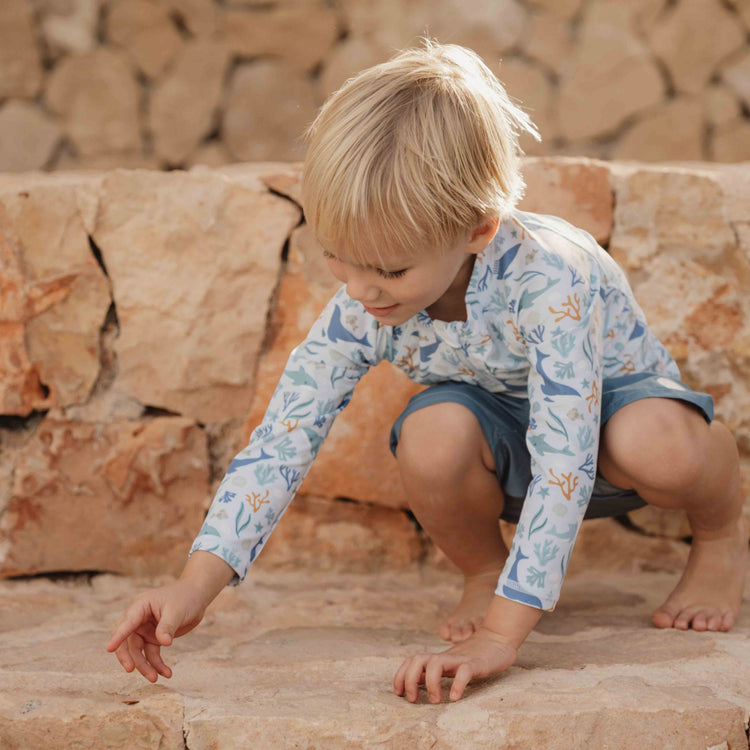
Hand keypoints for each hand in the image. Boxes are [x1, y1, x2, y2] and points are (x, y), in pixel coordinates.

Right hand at [106, 581, 206, 681]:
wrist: (197, 594)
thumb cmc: (185, 597)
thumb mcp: (177, 611)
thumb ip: (167, 627)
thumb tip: (163, 643)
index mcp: (141, 606)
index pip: (126, 623)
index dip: (118, 636)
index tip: (109, 649)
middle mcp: (139, 618)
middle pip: (127, 640)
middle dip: (128, 656)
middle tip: (131, 669)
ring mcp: (145, 628)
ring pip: (138, 651)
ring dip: (145, 665)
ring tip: (155, 678)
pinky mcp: (154, 637)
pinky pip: (151, 653)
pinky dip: (157, 664)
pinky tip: (166, 673)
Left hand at [393, 627, 517, 702]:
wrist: (498, 638)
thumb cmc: (474, 655)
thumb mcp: (451, 663)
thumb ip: (436, 670)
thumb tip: (418, 683)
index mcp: (439, 658)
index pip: (412, 661)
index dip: (401, 676)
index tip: (398, 693)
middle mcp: (445, 657)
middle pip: (418, 660)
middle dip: (409, 679)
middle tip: (412, 699)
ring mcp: (460, 659)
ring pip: (436, 664)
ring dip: (431, 683)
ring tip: (435, 701)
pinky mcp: (476, 663)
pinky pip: (464, 672)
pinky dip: (457, 685)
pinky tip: (455, 698)